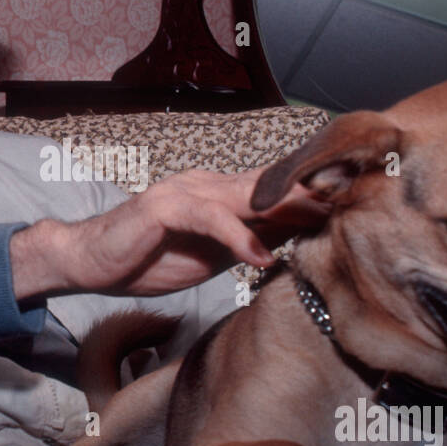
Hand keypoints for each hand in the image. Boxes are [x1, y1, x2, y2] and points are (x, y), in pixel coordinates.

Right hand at [10, 166, 327, 300]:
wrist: (90, 262)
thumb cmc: (149, 259)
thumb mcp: (213, 255)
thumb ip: (251, 241)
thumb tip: (297, 239)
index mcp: (219, 193)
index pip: (273, 189)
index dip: (313, 193)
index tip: (354, 202)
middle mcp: (206, 183)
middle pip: (268, 186)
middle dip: (312, 192)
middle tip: (356, 198)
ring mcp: (185, 191)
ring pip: (244, 195)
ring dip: (286, 207)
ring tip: (321, 220)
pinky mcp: (165, 207)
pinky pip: (209, 218)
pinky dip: (237, 236)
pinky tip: (260, 256)